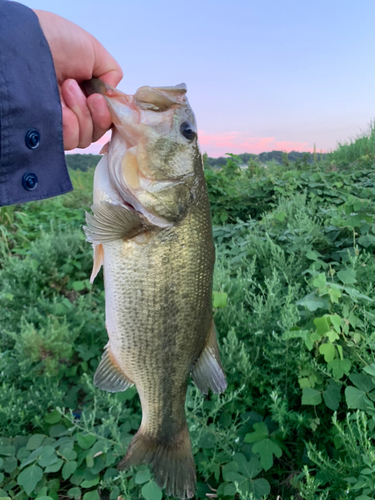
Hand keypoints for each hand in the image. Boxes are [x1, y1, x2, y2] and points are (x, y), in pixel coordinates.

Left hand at [33, 10, 122, 149]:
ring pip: (84, 138)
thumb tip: (113, 96)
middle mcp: (74, 110)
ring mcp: (61, 121)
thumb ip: (112, 74)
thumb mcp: (95, 52)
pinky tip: (61, 109)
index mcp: (87, 93)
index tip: (101, 98)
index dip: (108, 114)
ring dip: (82, 115)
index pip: (106, 119)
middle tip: (77, 87)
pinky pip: (70, 141)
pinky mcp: (48, 129)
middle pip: (97, 131)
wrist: (30, 41)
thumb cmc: (58, 40)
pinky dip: (70, 126)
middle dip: (96, 114)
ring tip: (65, 88)